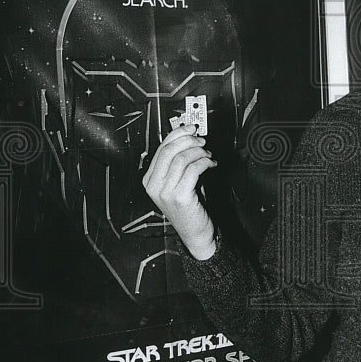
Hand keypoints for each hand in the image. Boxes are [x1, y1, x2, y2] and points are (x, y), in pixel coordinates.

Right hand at [142, 125, 217, 259]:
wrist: (195, 232)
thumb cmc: (189, 206)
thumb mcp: (179, 181)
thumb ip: (179, 162)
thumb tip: (189, 137)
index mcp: (150, 179)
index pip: (161, 148)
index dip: (177, 134)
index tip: (191, 128)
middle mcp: (154, 185)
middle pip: (169, 150)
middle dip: (188, 141)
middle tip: (202, 141)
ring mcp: (165, 192)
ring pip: (181, 158)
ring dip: (199, 152)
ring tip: (208, 155)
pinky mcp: (179, 196)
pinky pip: (193, 169)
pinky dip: (204, 162)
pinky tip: (210, 164)